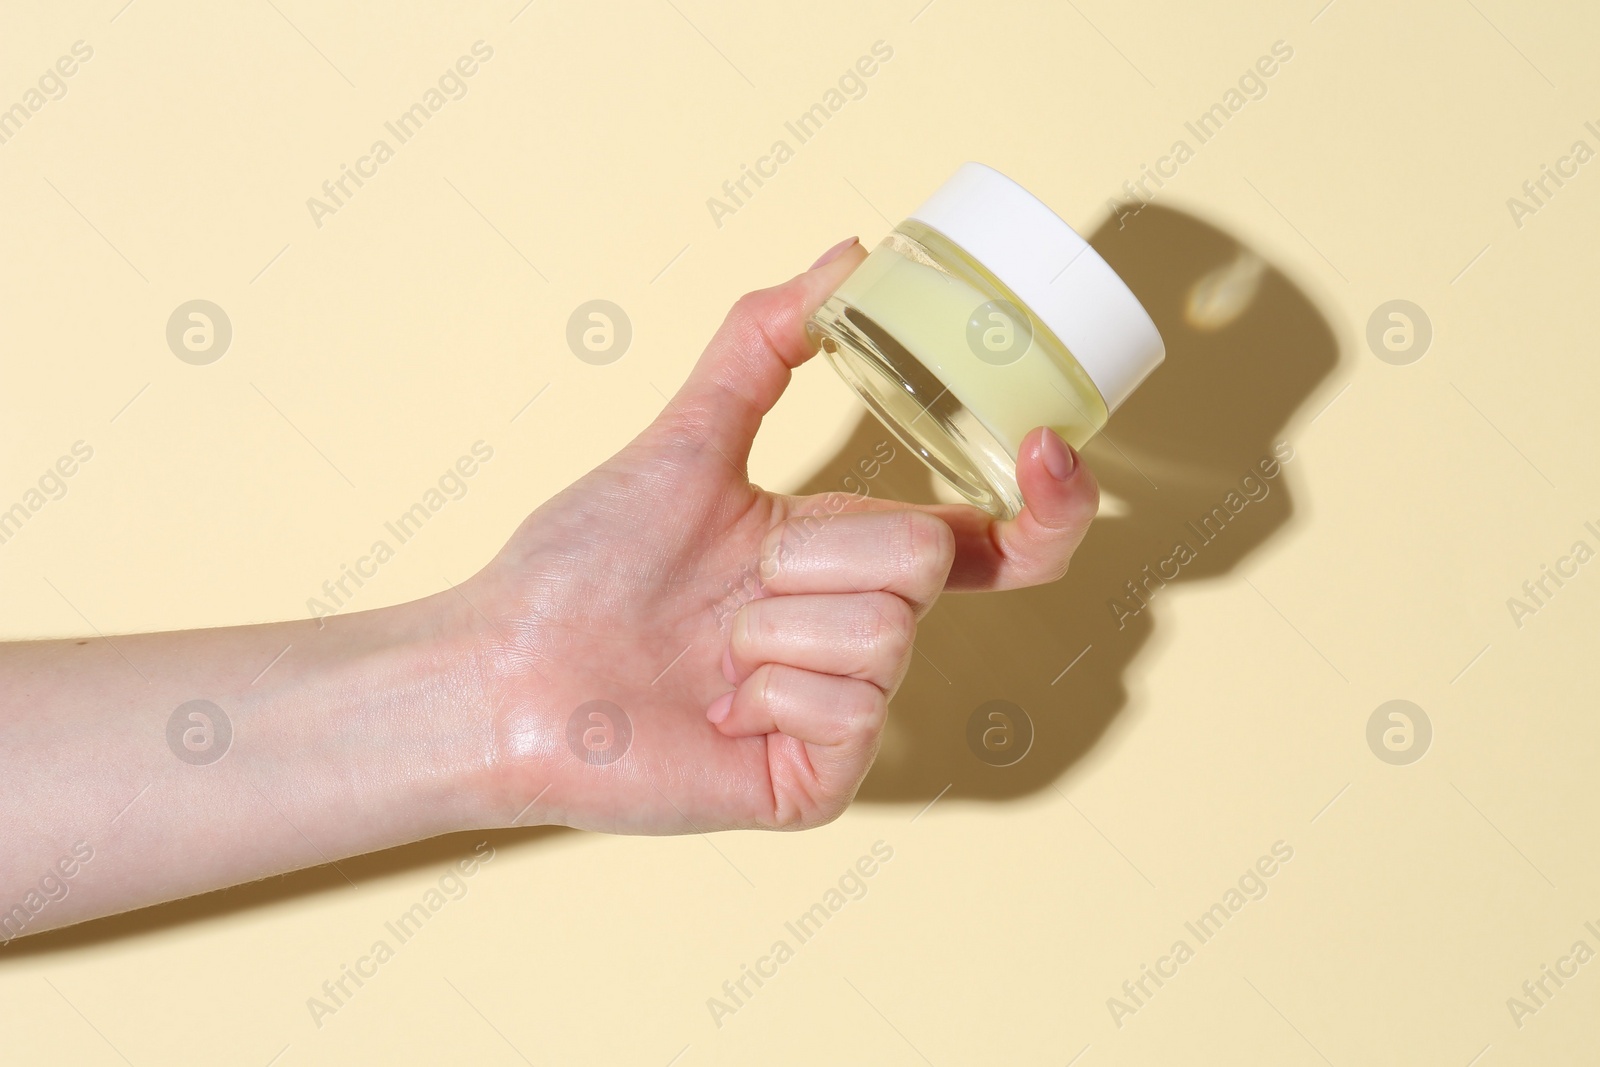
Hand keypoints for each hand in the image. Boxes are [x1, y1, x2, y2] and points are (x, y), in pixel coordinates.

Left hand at [463, 237, 1101, 834]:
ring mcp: (844, 715)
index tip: (1048, 449)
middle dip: (809, 554)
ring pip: (885, 634)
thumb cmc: (580, 564)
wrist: (501, 669)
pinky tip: (716, 708)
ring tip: (709, 650)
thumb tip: (848, 255)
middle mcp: (858, 635)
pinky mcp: (819, 781)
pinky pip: (852, 711)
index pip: (985, 541)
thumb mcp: (686, 438)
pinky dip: (768, 693)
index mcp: (844, 559)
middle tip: (730, 586)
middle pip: (920, 559)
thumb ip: (763, 344)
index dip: (1045, 504)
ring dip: (773, 626)